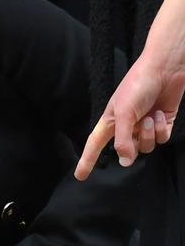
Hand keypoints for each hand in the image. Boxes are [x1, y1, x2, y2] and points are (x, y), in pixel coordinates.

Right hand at [74, 52, 181, 179]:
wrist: (165, 69)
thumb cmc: (138, 85)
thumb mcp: (124, 113)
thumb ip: (122, 140)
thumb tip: (125, 162)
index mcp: (110, 121)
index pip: (95, 145)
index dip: (86, 160)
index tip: (80, 176)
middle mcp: (126, 126)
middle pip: (126, 150)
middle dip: (135, 142)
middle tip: (140, 124)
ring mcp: (144, 125)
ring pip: (146, 147)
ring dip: (150, 133)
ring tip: (151, 116)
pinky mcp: (162, 123)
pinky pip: (161, 139)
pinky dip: (162, 129)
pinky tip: (161, 114)